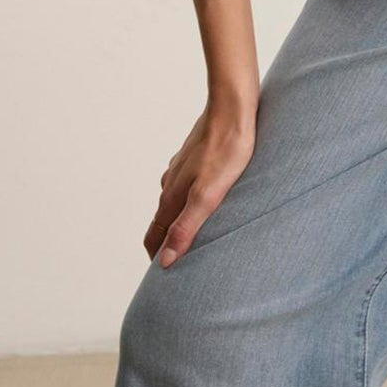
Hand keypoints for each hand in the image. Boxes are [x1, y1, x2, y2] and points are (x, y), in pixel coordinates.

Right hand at [144, 101, 257, 266]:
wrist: (232, 108)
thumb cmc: (226, 150)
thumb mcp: (208, 195)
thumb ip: (186, 227)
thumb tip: (164, 261)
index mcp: (172, 196)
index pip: (154, 235)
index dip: (156, 257)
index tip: (163, 278)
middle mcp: (171, 183)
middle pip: (162, 220)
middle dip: (166, 242)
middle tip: (180, 262)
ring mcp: (182, 167)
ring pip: (174, 200)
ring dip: (177, 220)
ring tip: (194, 234)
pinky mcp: (196, 155)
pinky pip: (187, 184)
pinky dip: (190, 199)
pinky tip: (206, 198)